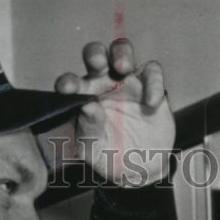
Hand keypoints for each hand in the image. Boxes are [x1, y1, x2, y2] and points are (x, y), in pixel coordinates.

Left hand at [54, 38, 174, 185]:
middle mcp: (103, 84)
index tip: (67, 89)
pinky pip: (152, 72)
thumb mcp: (95, 150)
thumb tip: (88, 106)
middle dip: (95, 54)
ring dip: (122, 53)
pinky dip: (153, 82)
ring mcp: (127, 82)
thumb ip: (89, 129)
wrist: (142, 168)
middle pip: (96, 55)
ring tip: (123, 68)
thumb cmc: (111, 156)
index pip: (72, 83)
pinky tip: (151, 103)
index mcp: (84, 97)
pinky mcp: (151, 86)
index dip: (68, 82)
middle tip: (97, 64)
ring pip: (122, 51)